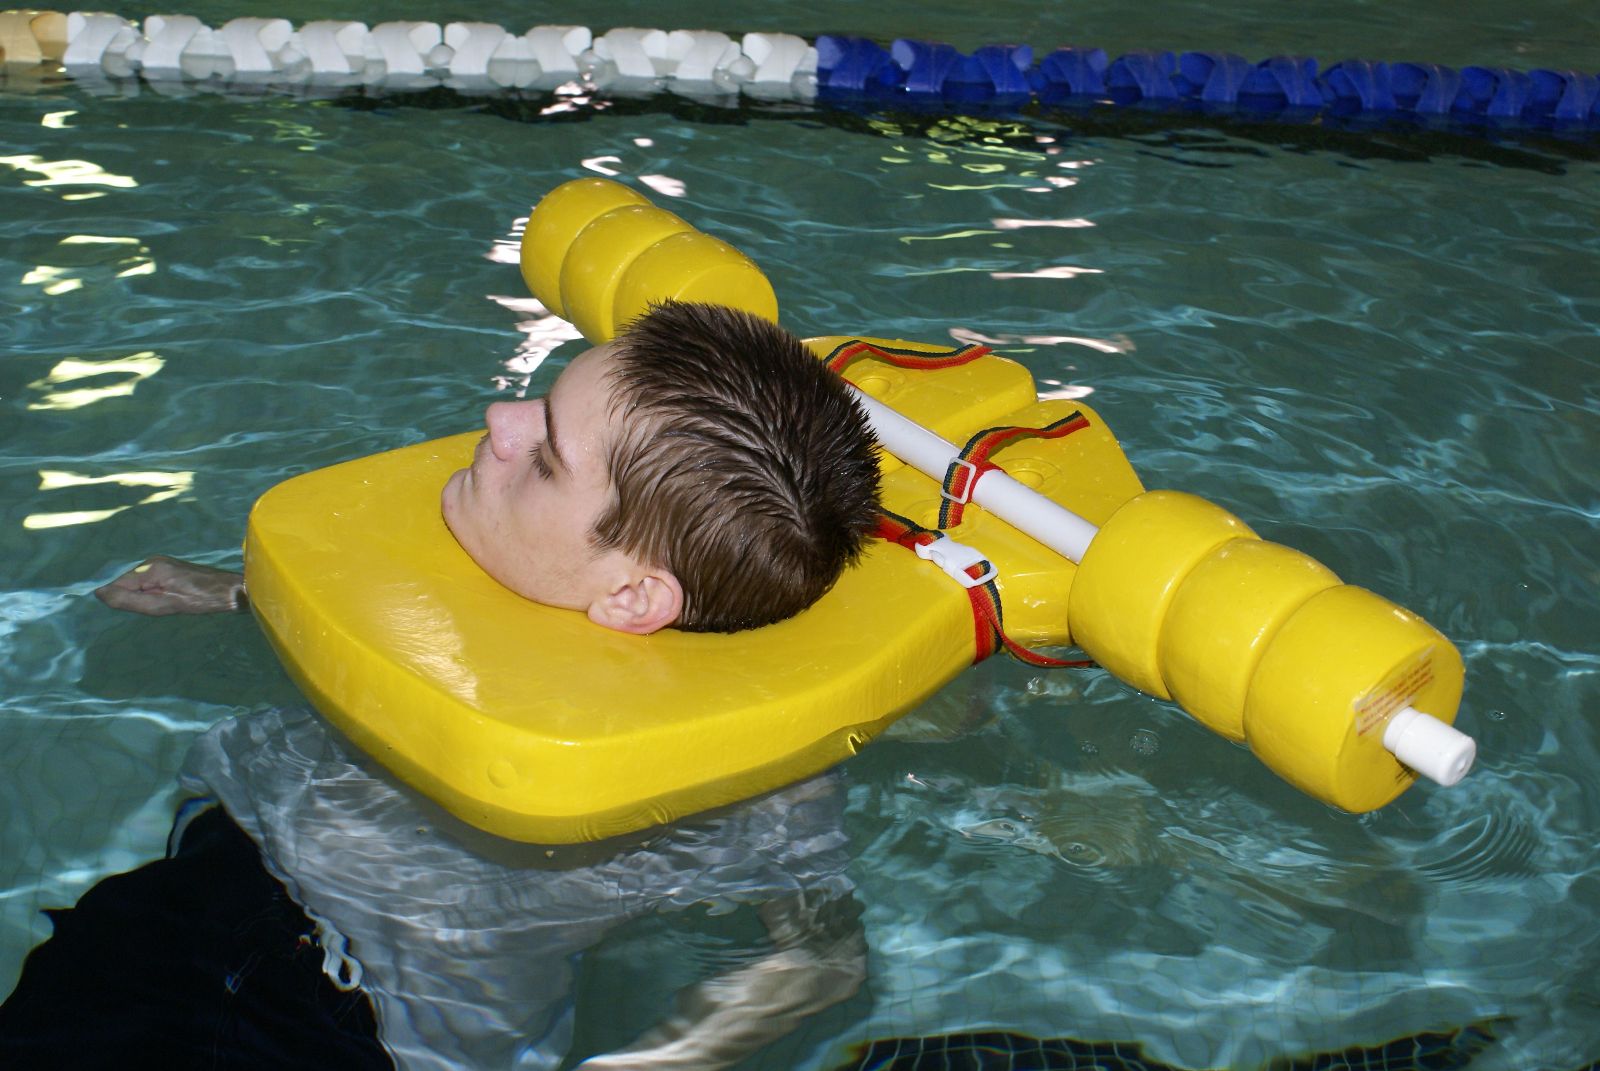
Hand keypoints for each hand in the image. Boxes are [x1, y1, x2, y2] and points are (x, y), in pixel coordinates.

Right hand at [94, 556, 246, 615]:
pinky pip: (149, 584)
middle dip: (133, 600)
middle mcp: (153, 562)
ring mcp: (162, 565)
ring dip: (143, 599)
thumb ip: (130, 600)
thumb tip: (99, 594)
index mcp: (150, 567)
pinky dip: (152, 595)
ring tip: (165, 605)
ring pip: (138, 585)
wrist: (231, 590)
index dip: (120, 600)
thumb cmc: (200, 600)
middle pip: (127, 584)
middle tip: (157, 609)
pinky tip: (167, 601)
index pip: (117, 585)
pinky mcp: (170, 570)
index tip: (138, 609)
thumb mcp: (164, 605)